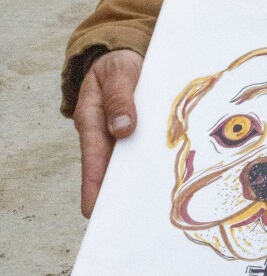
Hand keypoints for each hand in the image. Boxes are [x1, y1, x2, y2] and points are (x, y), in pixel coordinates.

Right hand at [73, 49, 142, 217]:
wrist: (126, 54)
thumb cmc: (117, 64)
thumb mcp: (118, 73)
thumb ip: (120, 98)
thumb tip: (122, 129)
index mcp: (92, 120)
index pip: (92, 158)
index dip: (93, 184)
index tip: (93, 209)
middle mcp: (105, 132)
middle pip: (110, 169)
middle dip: (116, 194)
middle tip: (126, 221)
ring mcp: (121, 134)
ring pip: (128, 163)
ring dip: (136, 182)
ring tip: (149, 210)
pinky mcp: (137, 133)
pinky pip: (143, 152)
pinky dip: (150, 165)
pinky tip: (164, 181)